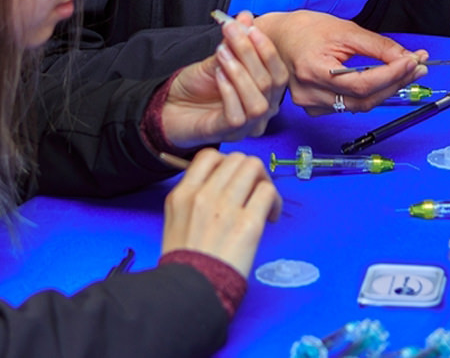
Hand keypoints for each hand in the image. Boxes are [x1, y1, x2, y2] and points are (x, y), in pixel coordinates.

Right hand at [160, 148, 280, 277]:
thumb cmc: (185, 264)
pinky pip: (268, 192)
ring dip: (264, 182)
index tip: (234, 179)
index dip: (227, 163)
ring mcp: (226, 207)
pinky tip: (270, 218)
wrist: (191, 291)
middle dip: (250, 172)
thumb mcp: (175, 223)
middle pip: (237, 159)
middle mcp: (204, 195)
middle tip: (254, 191)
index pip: (209, 156)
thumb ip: (193, 200)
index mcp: (183, 194)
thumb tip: (220, 187)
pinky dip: (275, 201)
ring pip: (254, 167)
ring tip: (265, 204)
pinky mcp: (248, 223)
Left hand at [161, 12, 288, 145]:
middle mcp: (263, 112)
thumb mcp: (218, 58)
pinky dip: (229, 91)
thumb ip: (234, 41)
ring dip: (240, 72)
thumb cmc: (197, 86)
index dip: (267, 49)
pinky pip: (237, 115)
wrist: (169, 106)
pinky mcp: (228, 134)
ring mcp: (247, 126)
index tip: (250, 27)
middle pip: (270, 84)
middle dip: (251, 53)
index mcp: (266, 94)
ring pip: (258, 102)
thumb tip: (245, 16)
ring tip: (222, 52)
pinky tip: (217, 74)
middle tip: (231, 31)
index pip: (280, 73)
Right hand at [251, 10, 426, 112]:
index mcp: (313, 69)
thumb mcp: (344, 29)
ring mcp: (309, 104)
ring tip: (405, 71)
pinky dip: (367, 95)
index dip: (392, 75)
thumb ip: (377, 46)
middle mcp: (309, 93)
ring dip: (386, 90)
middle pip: (364, 100)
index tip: (414, 61)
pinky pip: (348, 106)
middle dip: (396, 83)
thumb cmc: (305, 29)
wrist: (276, 38)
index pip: (362, 83)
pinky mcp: (313, 108)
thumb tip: (406, 57)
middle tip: (417, 66)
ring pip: (358, 106)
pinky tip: (379, 80)